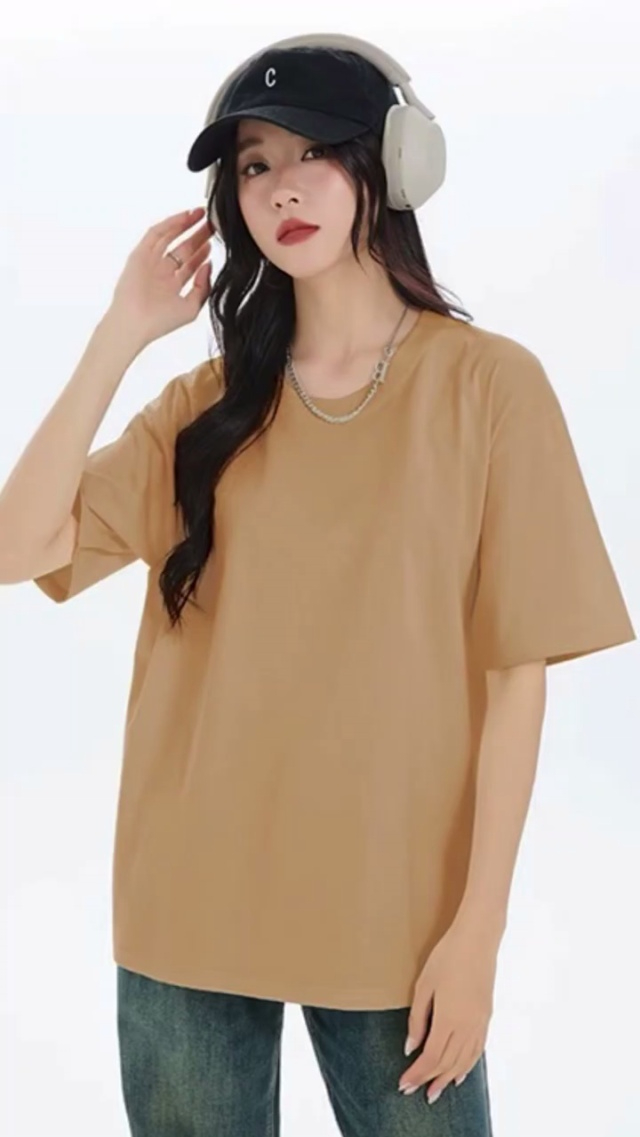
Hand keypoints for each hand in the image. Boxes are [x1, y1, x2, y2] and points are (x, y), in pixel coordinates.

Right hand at [106, 207, 214, 348]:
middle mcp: (161, 272)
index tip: (218, 240)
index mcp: (172, 285)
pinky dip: (170, 223)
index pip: (191, 264)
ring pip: (169, 237)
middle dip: (198, 235)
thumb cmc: (161, 322)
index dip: (203, 251)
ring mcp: (149, 262)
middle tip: (214, 223)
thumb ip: (203, 287)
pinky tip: (185, 216)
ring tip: (202, 213)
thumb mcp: (191, 307)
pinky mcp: (139, 254)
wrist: (135, 324)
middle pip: (183, 248)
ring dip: (185, 224)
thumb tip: (209, 265)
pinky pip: (156, 234)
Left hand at [398, 920, 498, 1104]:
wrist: (477, 939)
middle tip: (413, 1093)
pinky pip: (477, 1050)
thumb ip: (417, 1019)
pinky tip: (460, 1074)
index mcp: (449, 1019)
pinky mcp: (486, 1017)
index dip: (417, 1074)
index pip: (431, 1057)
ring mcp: (479, 1023)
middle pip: (447, 1064)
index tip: (403, 1085)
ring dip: (448, 1079)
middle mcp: (467, 1027)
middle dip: (429, 1080)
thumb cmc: (446, 957)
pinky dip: (467, 1066)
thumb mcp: (424, 985)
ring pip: (464, 1061)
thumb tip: (411, 1047)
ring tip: (436, 1091)